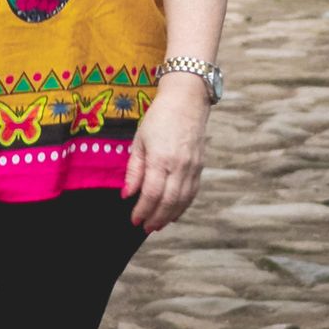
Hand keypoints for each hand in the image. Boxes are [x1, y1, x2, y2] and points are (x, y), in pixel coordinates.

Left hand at [123, 75, 208, 231]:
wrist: (187, 100)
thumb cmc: (159, 117)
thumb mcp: (139, 140)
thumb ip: (134, 169)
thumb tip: (127, 194)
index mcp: (161, 158)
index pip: (152, 193)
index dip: (143, 210)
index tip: (134, 219)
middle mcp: (180, 165)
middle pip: (169, 201)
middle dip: (156, 218)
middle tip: (145, 228)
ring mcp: (193, 167)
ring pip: (183, 200)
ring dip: (170, 216)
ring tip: (158, 225)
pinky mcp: (200, 166)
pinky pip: (192, 192)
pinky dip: (183, 206)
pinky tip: (174, 213)